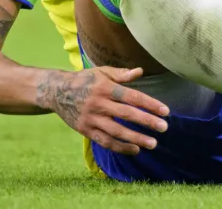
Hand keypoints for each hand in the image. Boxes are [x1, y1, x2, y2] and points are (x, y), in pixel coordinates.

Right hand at [36, 67, 169, 155]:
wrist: (55, 91)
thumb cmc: (84, 80)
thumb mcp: (102, 72)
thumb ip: (121, 74)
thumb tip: (140, 71)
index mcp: (105, 87)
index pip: (132, 97)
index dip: (149, 104)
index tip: (165, 111)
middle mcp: (98, 103)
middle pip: (126, 114)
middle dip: (146, 122)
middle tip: (164, 128)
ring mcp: (91, 118)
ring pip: (116, 131)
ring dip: (135, 138)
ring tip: (153, 143)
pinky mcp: (85, 129)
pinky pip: (104, 141)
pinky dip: (120, 147)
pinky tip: (135, 149)